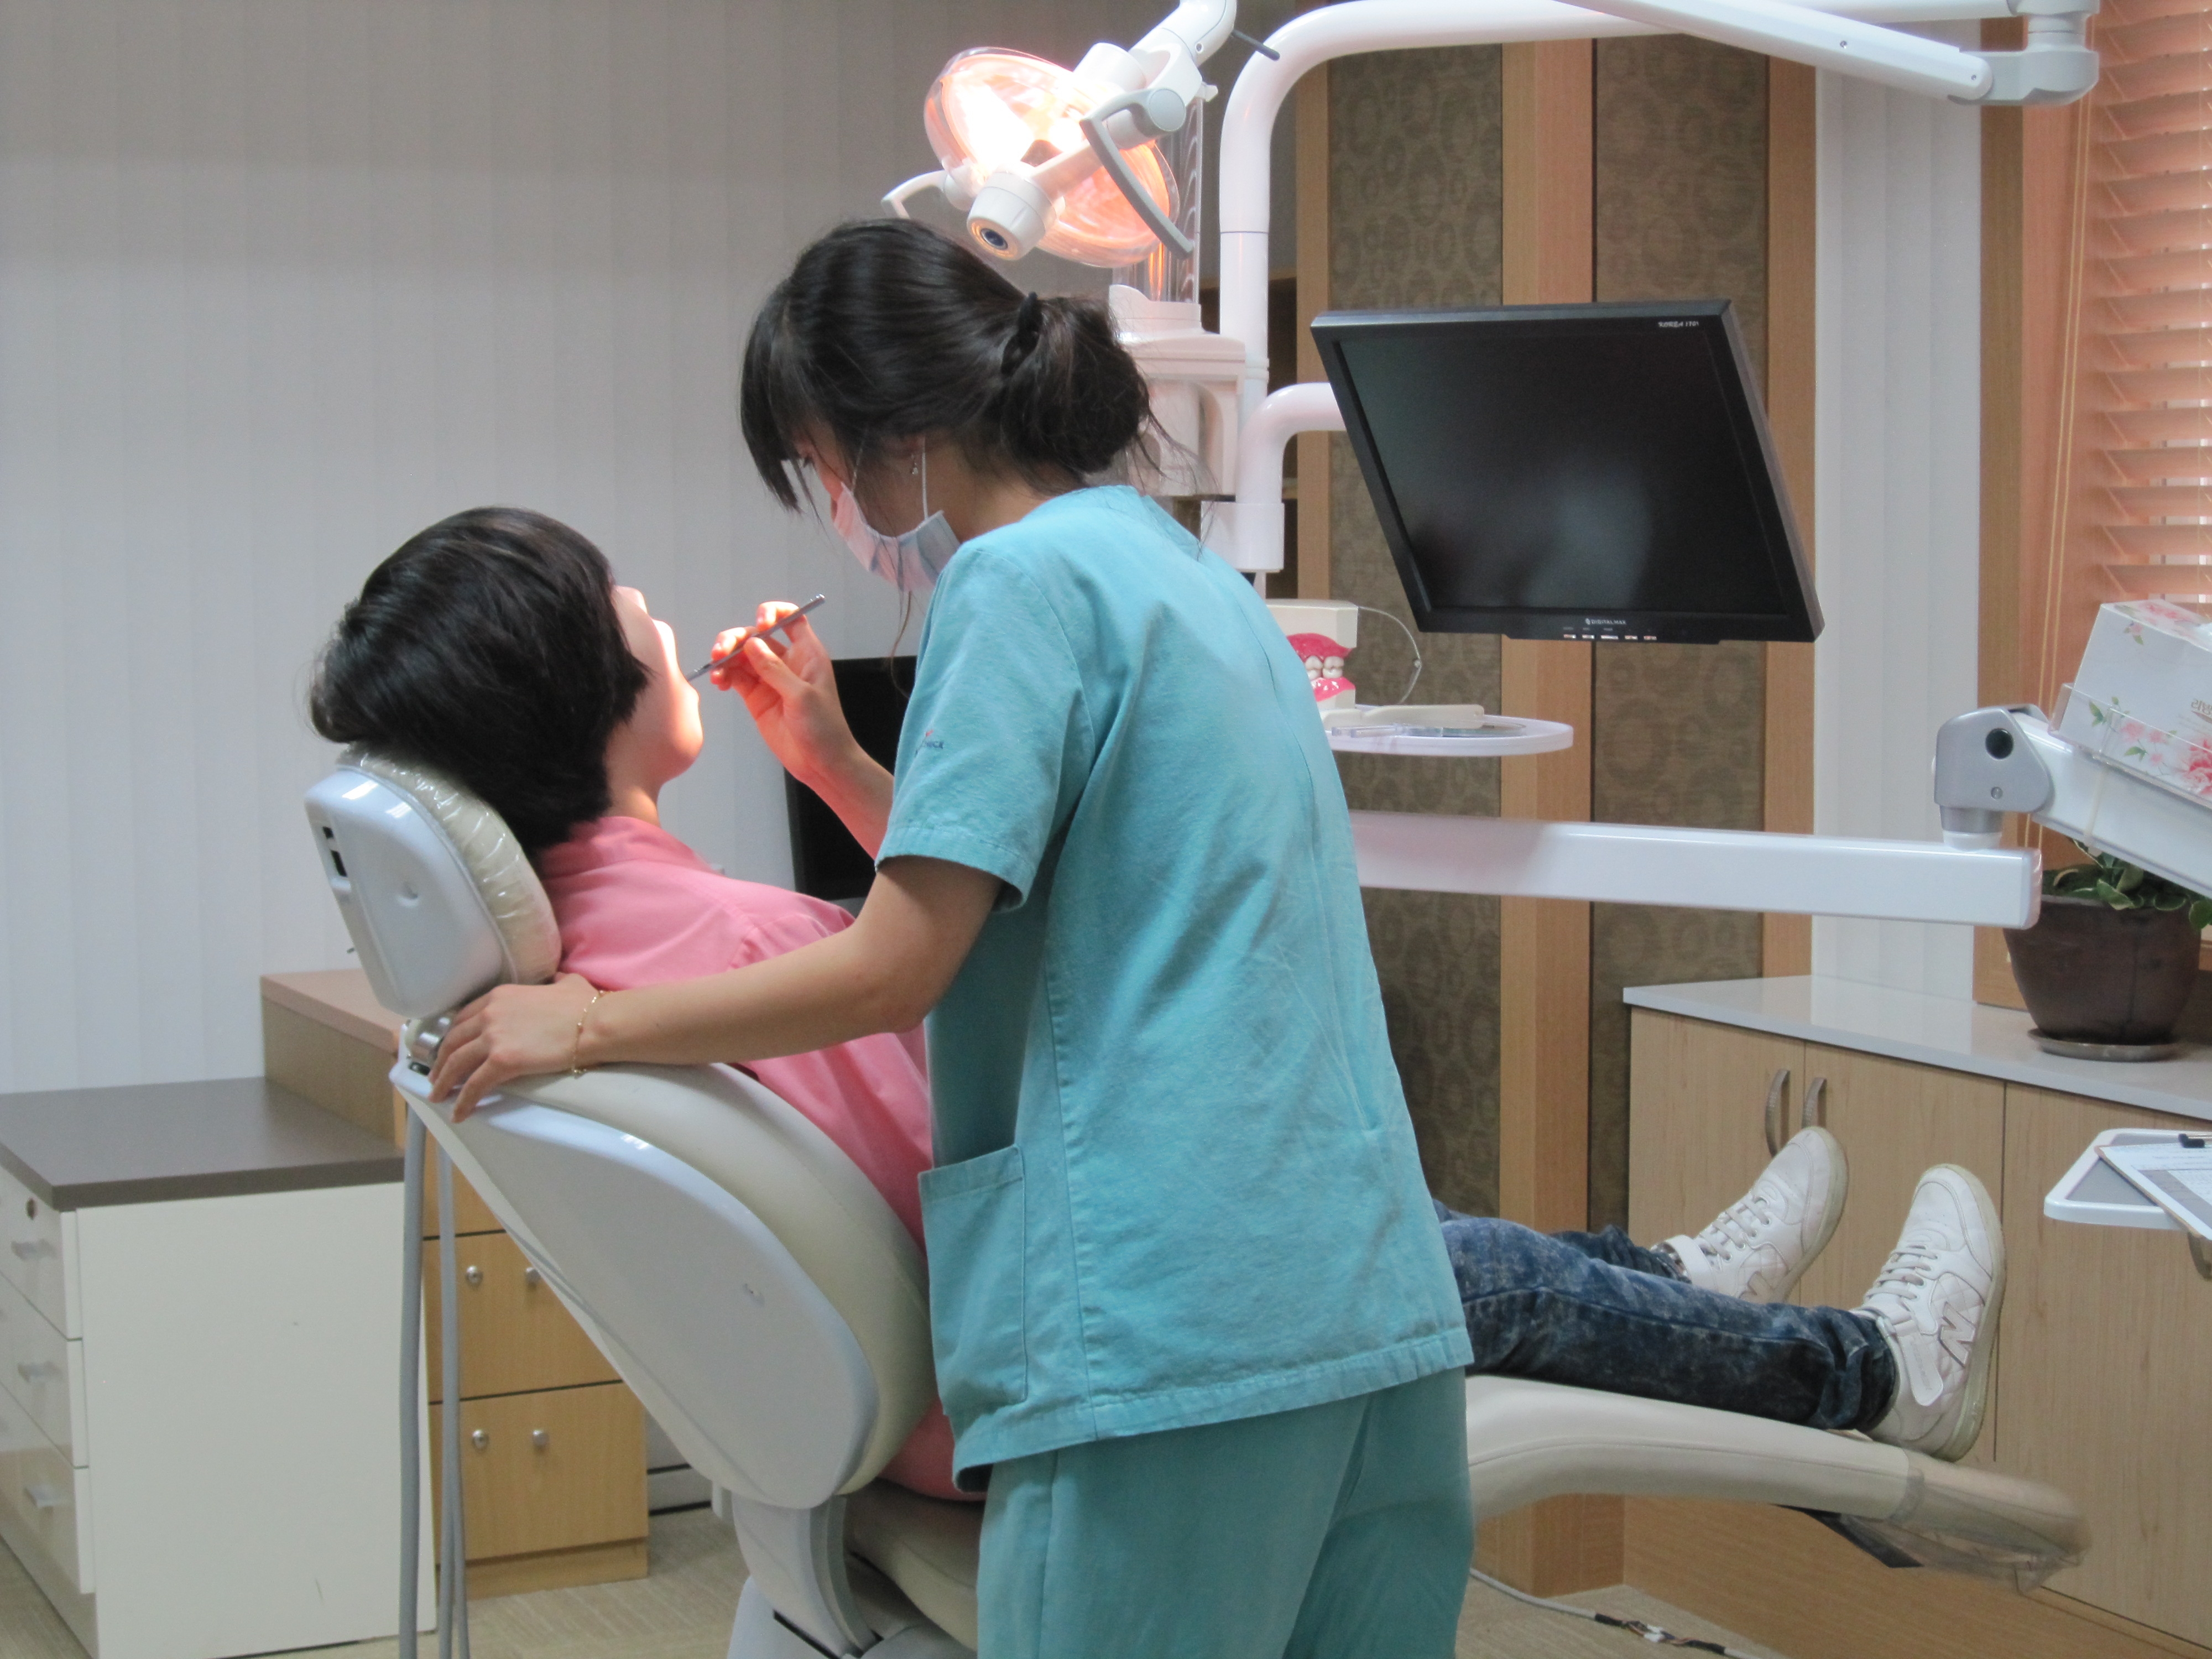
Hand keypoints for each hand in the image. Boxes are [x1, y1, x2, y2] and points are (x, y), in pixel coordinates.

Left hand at [429, 972, 601, 1120]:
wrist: (594, 1024)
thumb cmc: (586, 1006)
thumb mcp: (566, 984)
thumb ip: (554, 982)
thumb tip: (557, 981)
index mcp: (500, 996)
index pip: (464, 1017)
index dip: (453, 1035)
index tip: (450, 1048)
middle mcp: (489, 1014)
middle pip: (454, 1040)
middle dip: (441, 1059)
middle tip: (437, 1074)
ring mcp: (493, 1038)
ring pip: (456, 1063)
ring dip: (443, 1081)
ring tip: (438, 1095)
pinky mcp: (501, 1061)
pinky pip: (474, 1085)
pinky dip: (462, 1101)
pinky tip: (459, 1113)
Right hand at [709, 606, 862, 788]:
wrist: (821, 763)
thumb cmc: (824, 728)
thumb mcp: (801, 696)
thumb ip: (774, 670)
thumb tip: (751, 643)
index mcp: (807, 654)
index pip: (791, 618)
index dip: (773, 613)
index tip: (760, 623)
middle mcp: (787, 662)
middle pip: (757, 636)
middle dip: (737, 638)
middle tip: (721, 651)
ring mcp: (769, 679)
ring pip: (742, 656)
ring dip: (726, 657)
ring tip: (716, 670)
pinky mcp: (756, 697)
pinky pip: (736, 677)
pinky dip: (724, 675)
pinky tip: (719, 682)